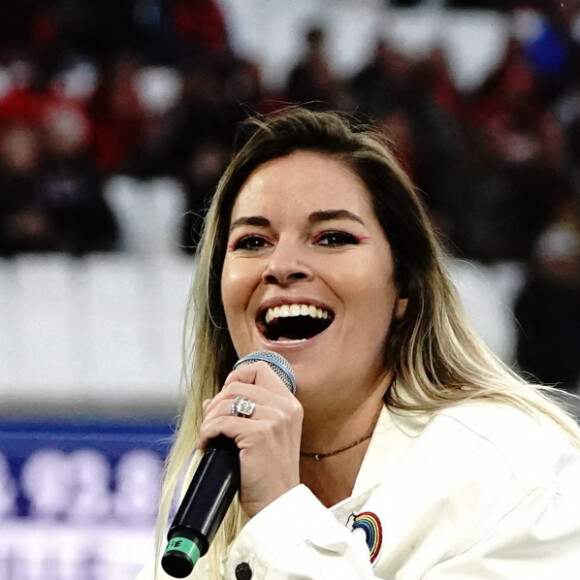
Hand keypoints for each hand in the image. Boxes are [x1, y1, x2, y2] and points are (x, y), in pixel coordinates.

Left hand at [199, 361, 302, 516]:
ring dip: (210, 418)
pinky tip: (208, 444)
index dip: (238, 377)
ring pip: (227, 401)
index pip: (260, 369)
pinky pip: (221, 422)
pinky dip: (207, 432)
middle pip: (237, 384)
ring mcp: (274, 420)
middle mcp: (285, 408)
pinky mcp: (259, 434)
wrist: (277, 504)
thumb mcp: (264, 437)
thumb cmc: (269, 474)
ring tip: (209, 435)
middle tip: (212, 424)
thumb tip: (210, 401)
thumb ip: (243, 413)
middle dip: (217, 403)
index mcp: (290, 405)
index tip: (226, 397)